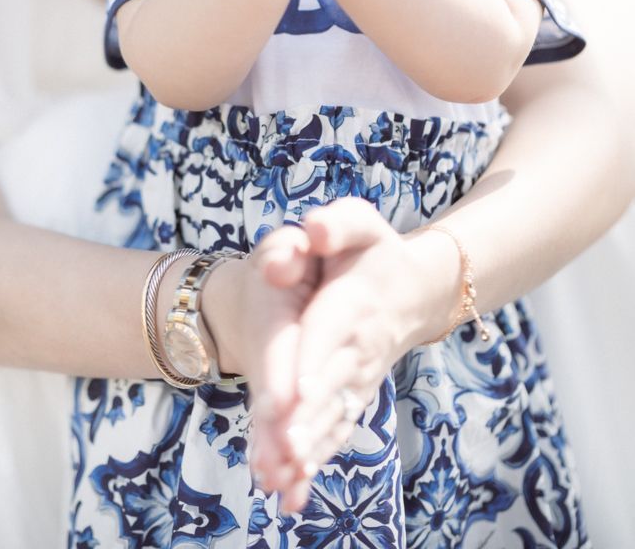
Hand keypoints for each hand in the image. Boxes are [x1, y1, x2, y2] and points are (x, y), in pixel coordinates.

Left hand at [250, 199, 457, 511]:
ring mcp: (362, 375)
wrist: (418, 288)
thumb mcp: (358, 221)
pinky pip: (339, 426)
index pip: (332, 330)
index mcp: (355, 300)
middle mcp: (361, 344)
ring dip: (313, 444)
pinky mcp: (357, 393)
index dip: (316, 359)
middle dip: (311, 416)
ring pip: (336, 413)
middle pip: (333, 382)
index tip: (298, 392)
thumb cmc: (376, 250)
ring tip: (286, 474)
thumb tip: (312, 230)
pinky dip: (321, 453)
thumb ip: (335, 223)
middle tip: (286, 448)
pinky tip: (297, 484)